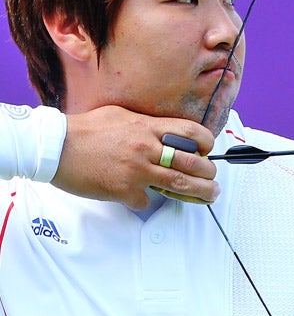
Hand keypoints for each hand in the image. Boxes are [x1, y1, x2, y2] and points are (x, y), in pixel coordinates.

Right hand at [52, 106, 218, 209]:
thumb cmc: (87, 129)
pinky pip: (146, 200)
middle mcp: (148, 148)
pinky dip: (147, 199)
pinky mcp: (123, 190)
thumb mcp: (123, 115)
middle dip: (209, 174)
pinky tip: (142, 196)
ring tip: (209, 197)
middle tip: (214, 180)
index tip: (208, 151)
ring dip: (199, 193)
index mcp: (149, 127)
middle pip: (192, 163)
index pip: (192, 133)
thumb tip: (165, 133)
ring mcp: (137, 170)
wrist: (56, 146)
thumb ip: (147, 125)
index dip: (206, 143)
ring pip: (179, 185)